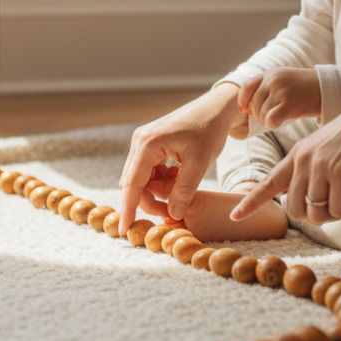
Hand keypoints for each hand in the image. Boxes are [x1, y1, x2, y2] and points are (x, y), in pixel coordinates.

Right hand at [119, 83, 240, 232]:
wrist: (215, 108)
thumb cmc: (209, 131)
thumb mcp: (200, 163)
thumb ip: (184, 190)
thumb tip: (172, 215)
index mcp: (147, 145)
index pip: (132, 185)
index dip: (128, 210)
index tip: (124, 231)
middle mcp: (140, 142)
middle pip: (134, 184)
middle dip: (150, 201)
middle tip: (173, 212)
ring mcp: (143, 142)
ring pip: (142, 178)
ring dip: (157, 190)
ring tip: (181, 189)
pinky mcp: (150, 144)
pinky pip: (148, 170)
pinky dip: (161, 180)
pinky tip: (178, 177)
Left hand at [231, 74, 340, 223]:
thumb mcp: (325, 150)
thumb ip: (313, 172)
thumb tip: (312, 204)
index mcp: (297, 155)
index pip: (268, 183)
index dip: (251, 202)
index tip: (235, 216)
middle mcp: (303, 161)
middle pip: (296, 210)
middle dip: (316, 217)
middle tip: (337, 205)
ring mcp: (320, 166)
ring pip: (317, 213)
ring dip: (337, 213)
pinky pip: (340, 209)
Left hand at [239, 68, 321, 128]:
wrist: (327, 88)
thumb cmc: (305, 88)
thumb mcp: (285, 80)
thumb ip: (267, 88)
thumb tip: (246, 108)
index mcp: (271, 73)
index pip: (247, 86)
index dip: (243, 100)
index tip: (244, 110)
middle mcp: (273, 80)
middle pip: (254, 104)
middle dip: (259, 114)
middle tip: (271, 117)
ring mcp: (280, 91)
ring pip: (262, 113)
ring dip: (268, 120)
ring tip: (280, 117)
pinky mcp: (288, 104)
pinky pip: (270, 119)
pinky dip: (272, 124)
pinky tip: (280, 122)